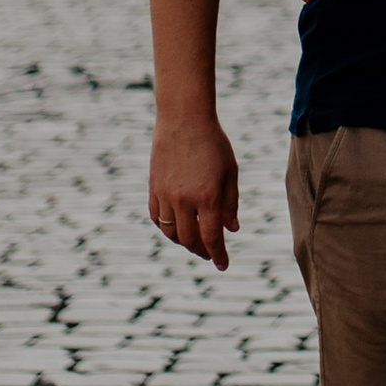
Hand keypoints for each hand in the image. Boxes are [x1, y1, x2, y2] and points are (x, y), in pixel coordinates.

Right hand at [149, 117, 239, 269]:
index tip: (223, 265)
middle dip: (202, 251)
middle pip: (190, 240)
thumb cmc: (214, 144)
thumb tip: (232, 229)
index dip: (218, 255)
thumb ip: (231, 204)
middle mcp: (185, 200)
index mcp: (208, 197)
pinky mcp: (153, 189)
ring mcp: (165, 195)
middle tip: (210, 253)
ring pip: (172, 233)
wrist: (183, 119)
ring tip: (195, 242)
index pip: (212, 238)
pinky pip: (157, 218)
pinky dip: (167, 228)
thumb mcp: (231, 173)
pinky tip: (177, 227)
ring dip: (184, 242)